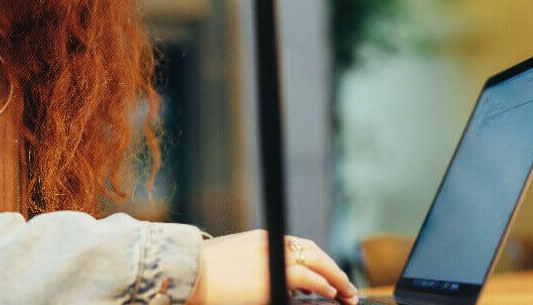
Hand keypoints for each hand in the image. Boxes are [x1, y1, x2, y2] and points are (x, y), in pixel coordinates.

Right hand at [187, 230, 357, 304]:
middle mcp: (269, 243)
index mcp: (260, 239)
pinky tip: (331, 294)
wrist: (185, 273)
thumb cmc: (201, 273)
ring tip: (347, 294)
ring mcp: (271, 258)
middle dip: (334, 269)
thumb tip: (274, 282)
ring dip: (336, 279)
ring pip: (316, 263)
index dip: (319, 261)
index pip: (299, 246)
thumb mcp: (232, 262)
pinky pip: (307, 278)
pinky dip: (324, 285)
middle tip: (347, 286)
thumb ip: (255, 266)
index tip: (329, 274)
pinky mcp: (270, 276)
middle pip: (313, 251)